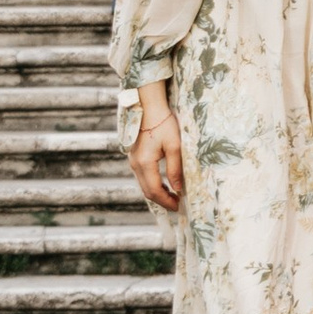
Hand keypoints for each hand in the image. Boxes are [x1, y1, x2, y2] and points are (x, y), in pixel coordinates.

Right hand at [130, 93, 185, 213]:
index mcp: (144, 163)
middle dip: (162, 201)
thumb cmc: (164, 123)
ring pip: (144, 185)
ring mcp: (133, 161)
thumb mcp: (174, 145)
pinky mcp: (135, 157)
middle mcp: (135, 164)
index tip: (178, 206)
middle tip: (177, 204)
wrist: (149, 107)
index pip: (154, 191)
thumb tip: (178, 188)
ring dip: (158, 193)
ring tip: (173, 196)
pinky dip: (153, 184)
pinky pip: (143, 177)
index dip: (166, 201)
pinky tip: (165, 184)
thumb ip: (175, 168)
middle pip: (147, 191)